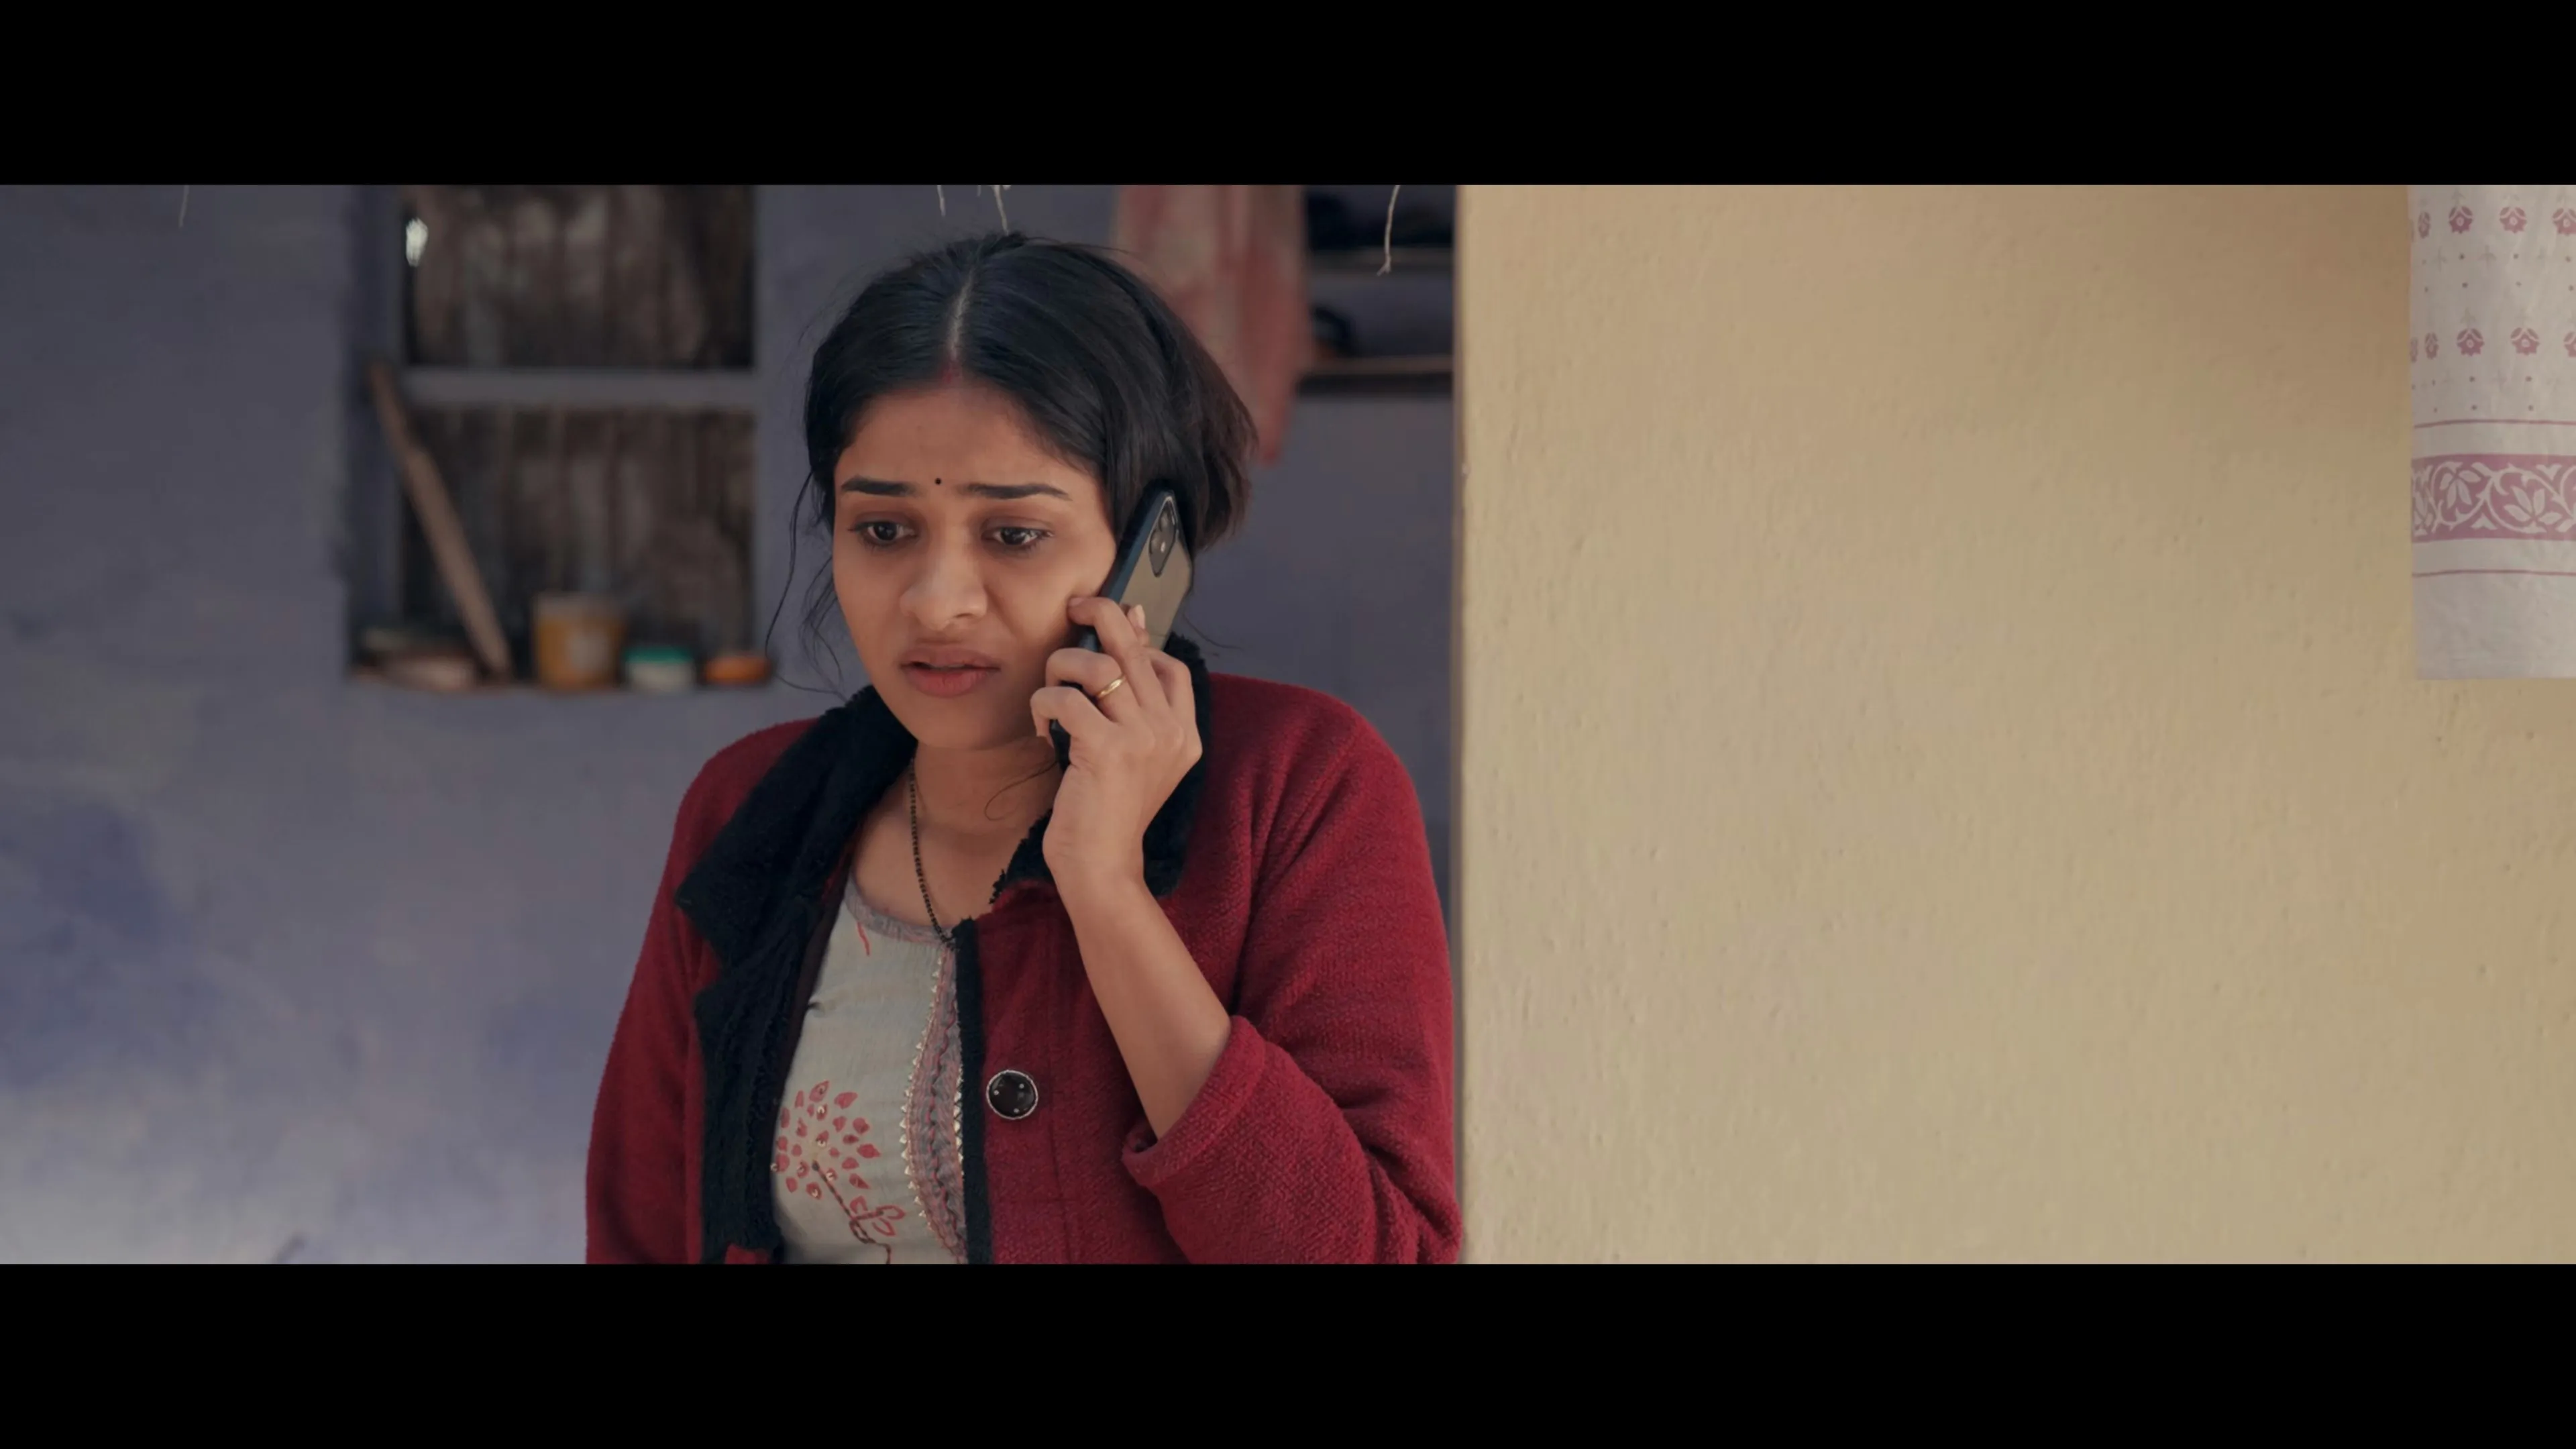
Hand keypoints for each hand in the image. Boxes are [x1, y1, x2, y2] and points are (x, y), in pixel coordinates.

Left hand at [1030, 598, 1201, 894]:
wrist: (1102, 867)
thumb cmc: (1107, 812)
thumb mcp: (1131, 755)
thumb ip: (1135, 701)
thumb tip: (1133, 624)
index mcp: (1185, 734)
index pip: (1170, 664)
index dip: (1138, 637)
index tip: (1111, 629)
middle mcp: (1172, 731)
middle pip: (1135, 649)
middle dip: (1101, 614)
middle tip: (1074, 606)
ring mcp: (1144, 739)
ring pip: (1096, 666)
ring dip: (1060, 670)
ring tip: (1050, 697)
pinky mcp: (1108, 749)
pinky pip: (1065, 698)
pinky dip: (1042, 705)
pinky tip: (1042, 731)